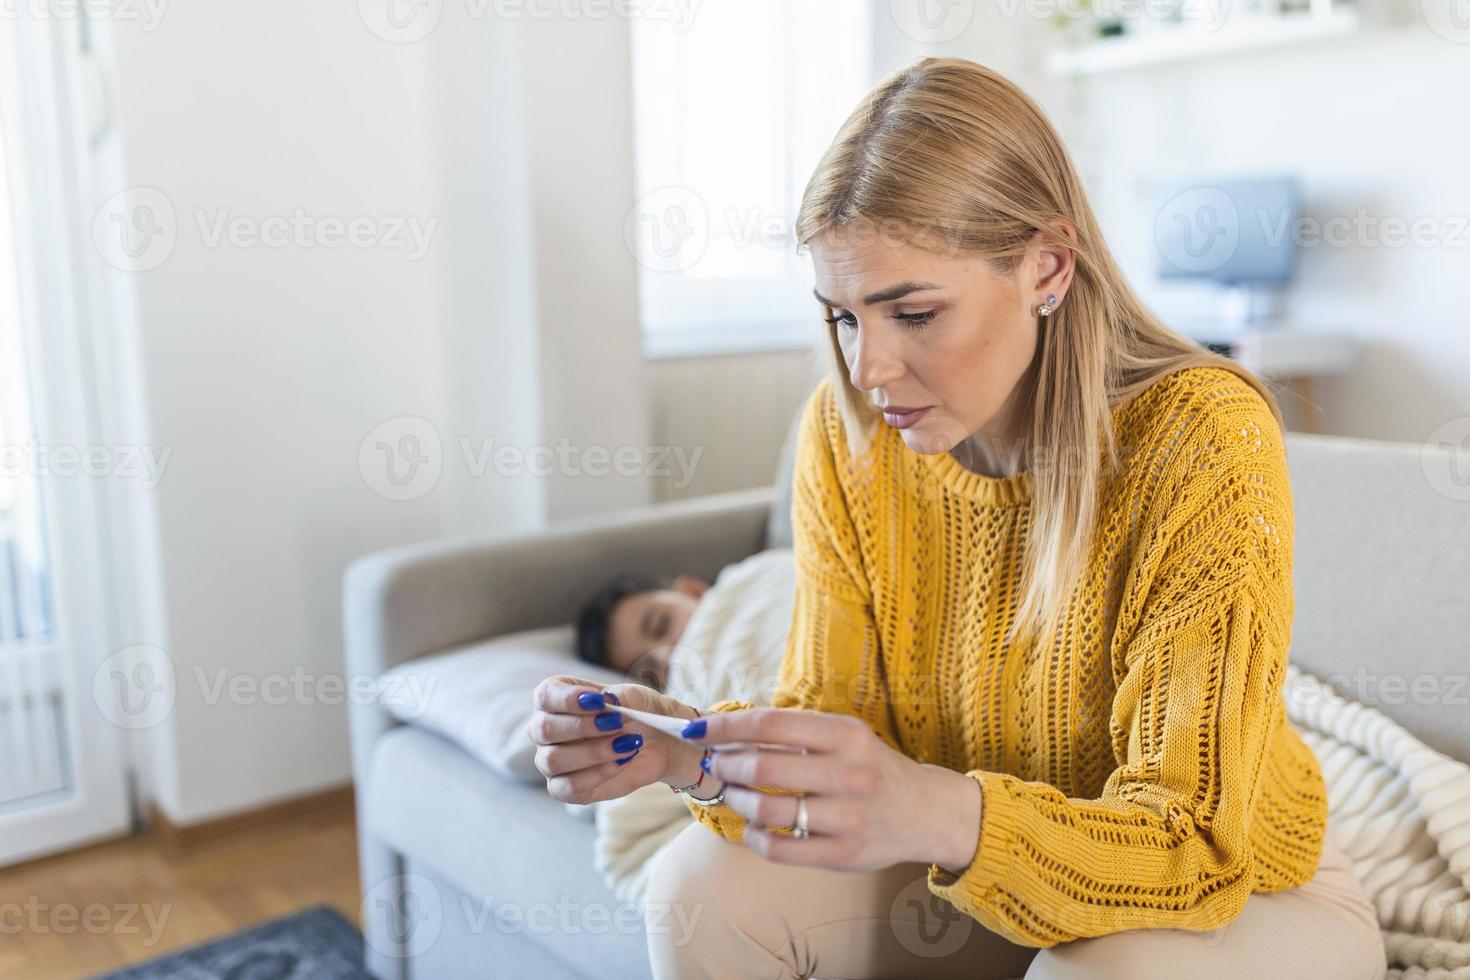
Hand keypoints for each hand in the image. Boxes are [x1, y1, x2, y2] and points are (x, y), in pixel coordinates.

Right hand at [528, 675, 706, 805]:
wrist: (657, 742)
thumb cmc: (637, 711)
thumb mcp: (636, 697)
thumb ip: (621, 696)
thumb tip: (609, 701)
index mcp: (555, 698)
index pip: (545, 695)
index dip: (568, 698)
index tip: (598, 699)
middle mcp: (545, 729)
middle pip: (544, 729)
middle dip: (583, 726)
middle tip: (616, 723)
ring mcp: (551, 760)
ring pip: (553, 760)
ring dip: (593, 752)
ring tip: (627, 744)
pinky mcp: (565, 788)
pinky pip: (567, 787)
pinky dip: (597, 774)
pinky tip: (621, 762)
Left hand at [686, 707, 982, 873]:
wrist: (927, 812)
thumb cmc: (871, 767)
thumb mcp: (845, 736)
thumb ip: (797, 732)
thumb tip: (728, 730)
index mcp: (847, 735)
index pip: (772, 724)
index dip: (727, 727)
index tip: (699, 730)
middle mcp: (850, 774)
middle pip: (764, 768)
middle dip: (727, 765)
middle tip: (715, 764)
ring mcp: (849, 817)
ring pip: (768, 811)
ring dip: (736, 800)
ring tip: (732, 793)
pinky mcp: (845, 855)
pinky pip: (780, 849)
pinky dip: (755, 837)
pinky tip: (754, 827)